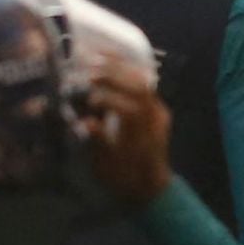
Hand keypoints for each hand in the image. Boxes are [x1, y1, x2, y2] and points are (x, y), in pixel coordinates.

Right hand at [81, 66, 174, 209]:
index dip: (109, 100)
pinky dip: (127, 69)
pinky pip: (144, 82)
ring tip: (97, 56)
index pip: (131, 109)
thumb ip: (98, 142)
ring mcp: (158, 110)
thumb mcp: (106, 166)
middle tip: (89, 70)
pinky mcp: (156, 107)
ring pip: (144, 80)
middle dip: (114, 74)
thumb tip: (85, 122)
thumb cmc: (124, 179)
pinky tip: (110, 60)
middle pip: (140, 88)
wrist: (150, 188)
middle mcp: (155, 118)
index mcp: (144, 135)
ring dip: (120, 66)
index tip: (89, 99)